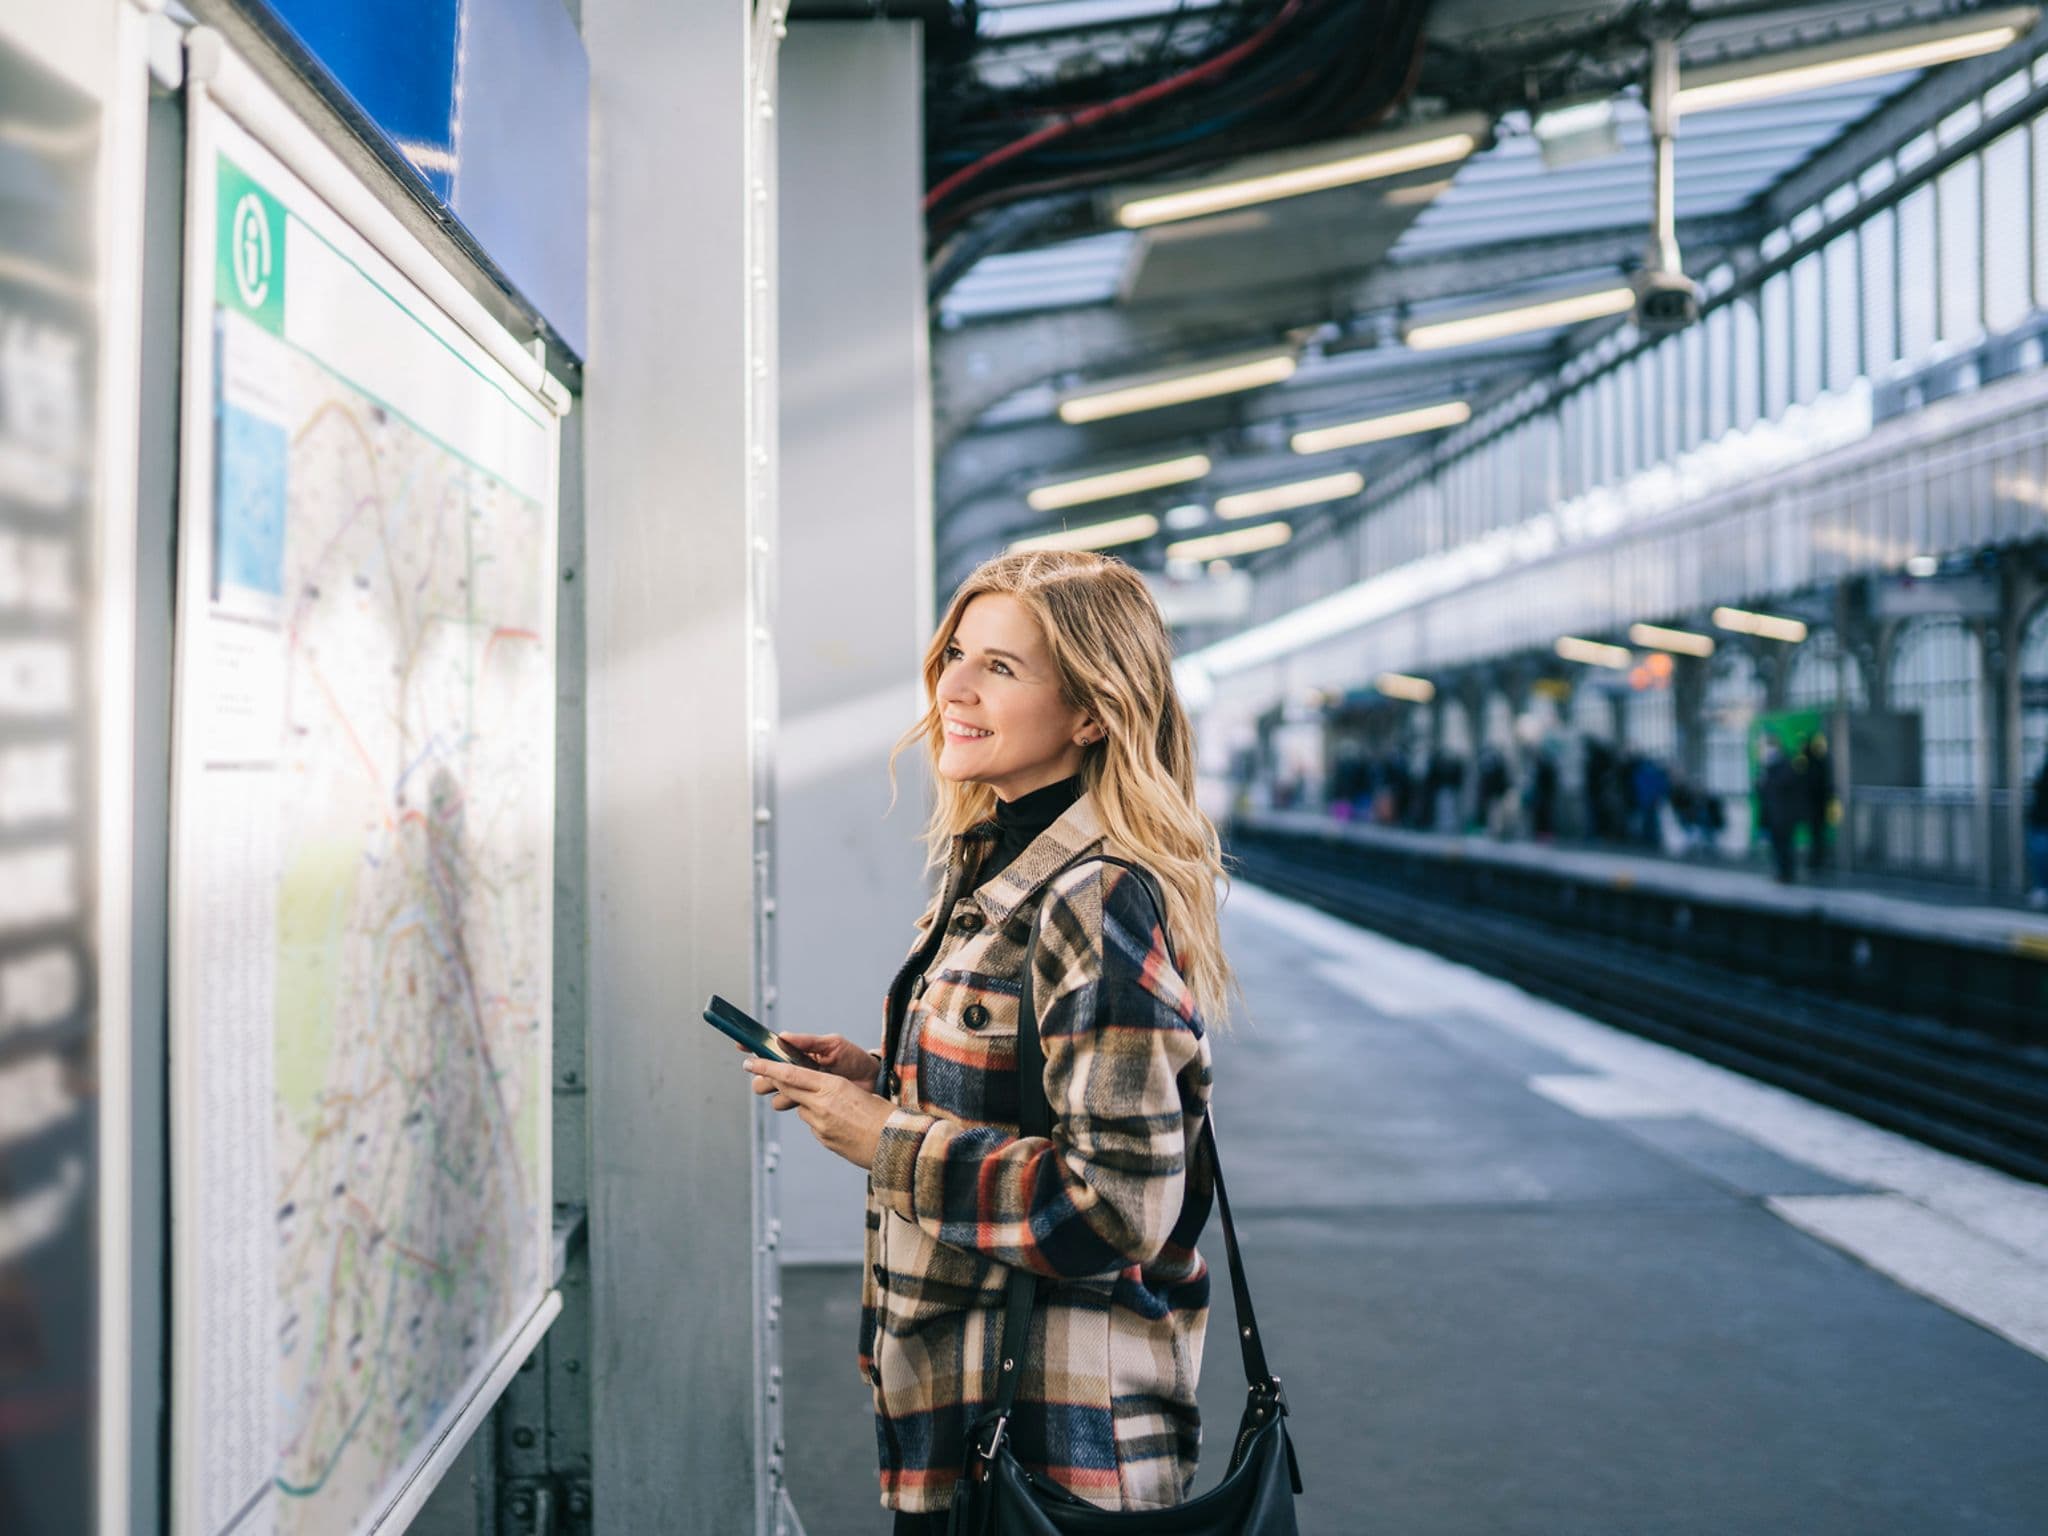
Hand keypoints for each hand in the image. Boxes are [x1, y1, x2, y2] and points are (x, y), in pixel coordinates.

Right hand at [731, 1034, 879, 1109]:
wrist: (873, 1081)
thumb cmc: (853, 1058)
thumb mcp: (833, 1044)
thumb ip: (808, 1041)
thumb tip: (783, 1036)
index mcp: (797, 1054)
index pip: (769, 1050)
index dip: (752, 1046)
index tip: (740, 1044)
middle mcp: (794, 1071)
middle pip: (764, 1075)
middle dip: (763, 1075)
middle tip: (771, 1076)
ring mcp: (800, 1089)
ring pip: (773, 1092)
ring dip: (778, 1090)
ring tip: (793, 1088)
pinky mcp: (807, 1104)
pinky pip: (788, 1104)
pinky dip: (790, 1101)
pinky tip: (803, 1098)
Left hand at [743, 1057, 896, 1169]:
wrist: (896, 1144)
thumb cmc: (883, 1113)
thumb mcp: (856, 1091)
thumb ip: (832, 1090)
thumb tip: (815, 1095)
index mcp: (832, 1086)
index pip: (792, 1074)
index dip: (768, 1068)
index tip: (750, 1063)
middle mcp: (821, 1106)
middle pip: (788, 1089)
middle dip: (771, 1080)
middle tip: (757, 1073)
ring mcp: (820, 1126)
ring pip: (803, 1108)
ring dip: (810, 1105)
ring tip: (839, 1109)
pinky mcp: (824, 1140)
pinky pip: (815, 1125)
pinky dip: (823, 1121)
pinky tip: (844, 1124)